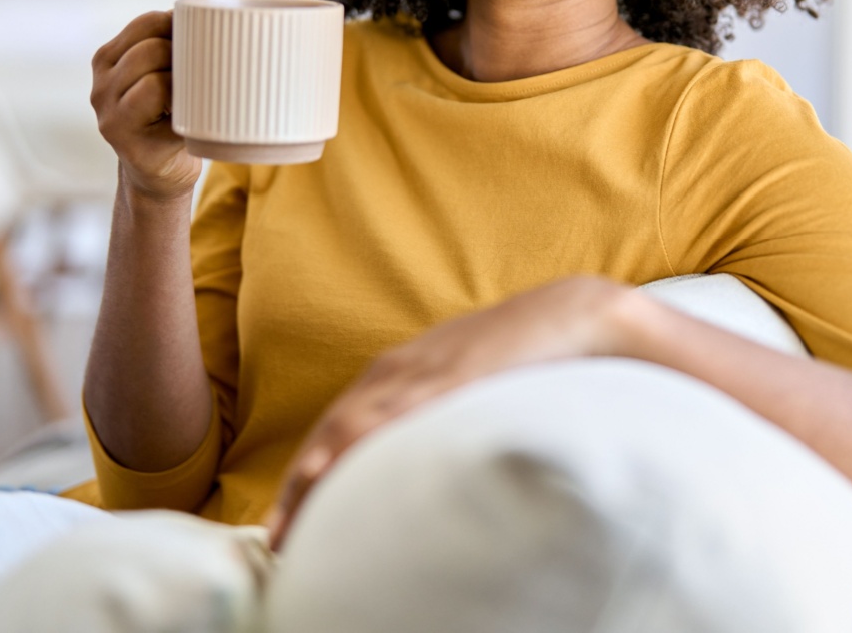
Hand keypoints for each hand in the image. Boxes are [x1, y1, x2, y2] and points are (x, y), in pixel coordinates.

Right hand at [90, 10, 200, 201]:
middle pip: (151, 49)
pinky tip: (194, 114)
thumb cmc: (171, 115)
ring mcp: (110, 118)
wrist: (160, 173)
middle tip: (205, 73)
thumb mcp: (161, 74)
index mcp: (107, 60)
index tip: (203, 40)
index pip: (147, 23)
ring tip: (196, 95)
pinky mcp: (128, 144)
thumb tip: (216, 17)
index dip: (181, 26)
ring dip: (185, 83)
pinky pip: (162, 112)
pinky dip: (184, 106)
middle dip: (185, 56)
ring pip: (154, 78)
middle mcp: (100, 86)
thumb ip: (172, 46)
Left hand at [264, 275, 630, 548]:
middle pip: (334, 429)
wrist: (573, 313)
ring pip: (354, 425)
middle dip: (301, 484)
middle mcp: (401, 370)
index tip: (287, 522)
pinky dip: (364, 445)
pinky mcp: (453, 378)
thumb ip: (441, 416)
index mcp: (402, 371)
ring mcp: (425, 372)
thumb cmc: (525, 355)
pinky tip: (341, 470)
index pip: (340, 426)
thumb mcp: (469, 385)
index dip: (309, 472)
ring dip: (318, 472)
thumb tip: (428, 472)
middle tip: (277, 538)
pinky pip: (398, 415)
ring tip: (291, 523)